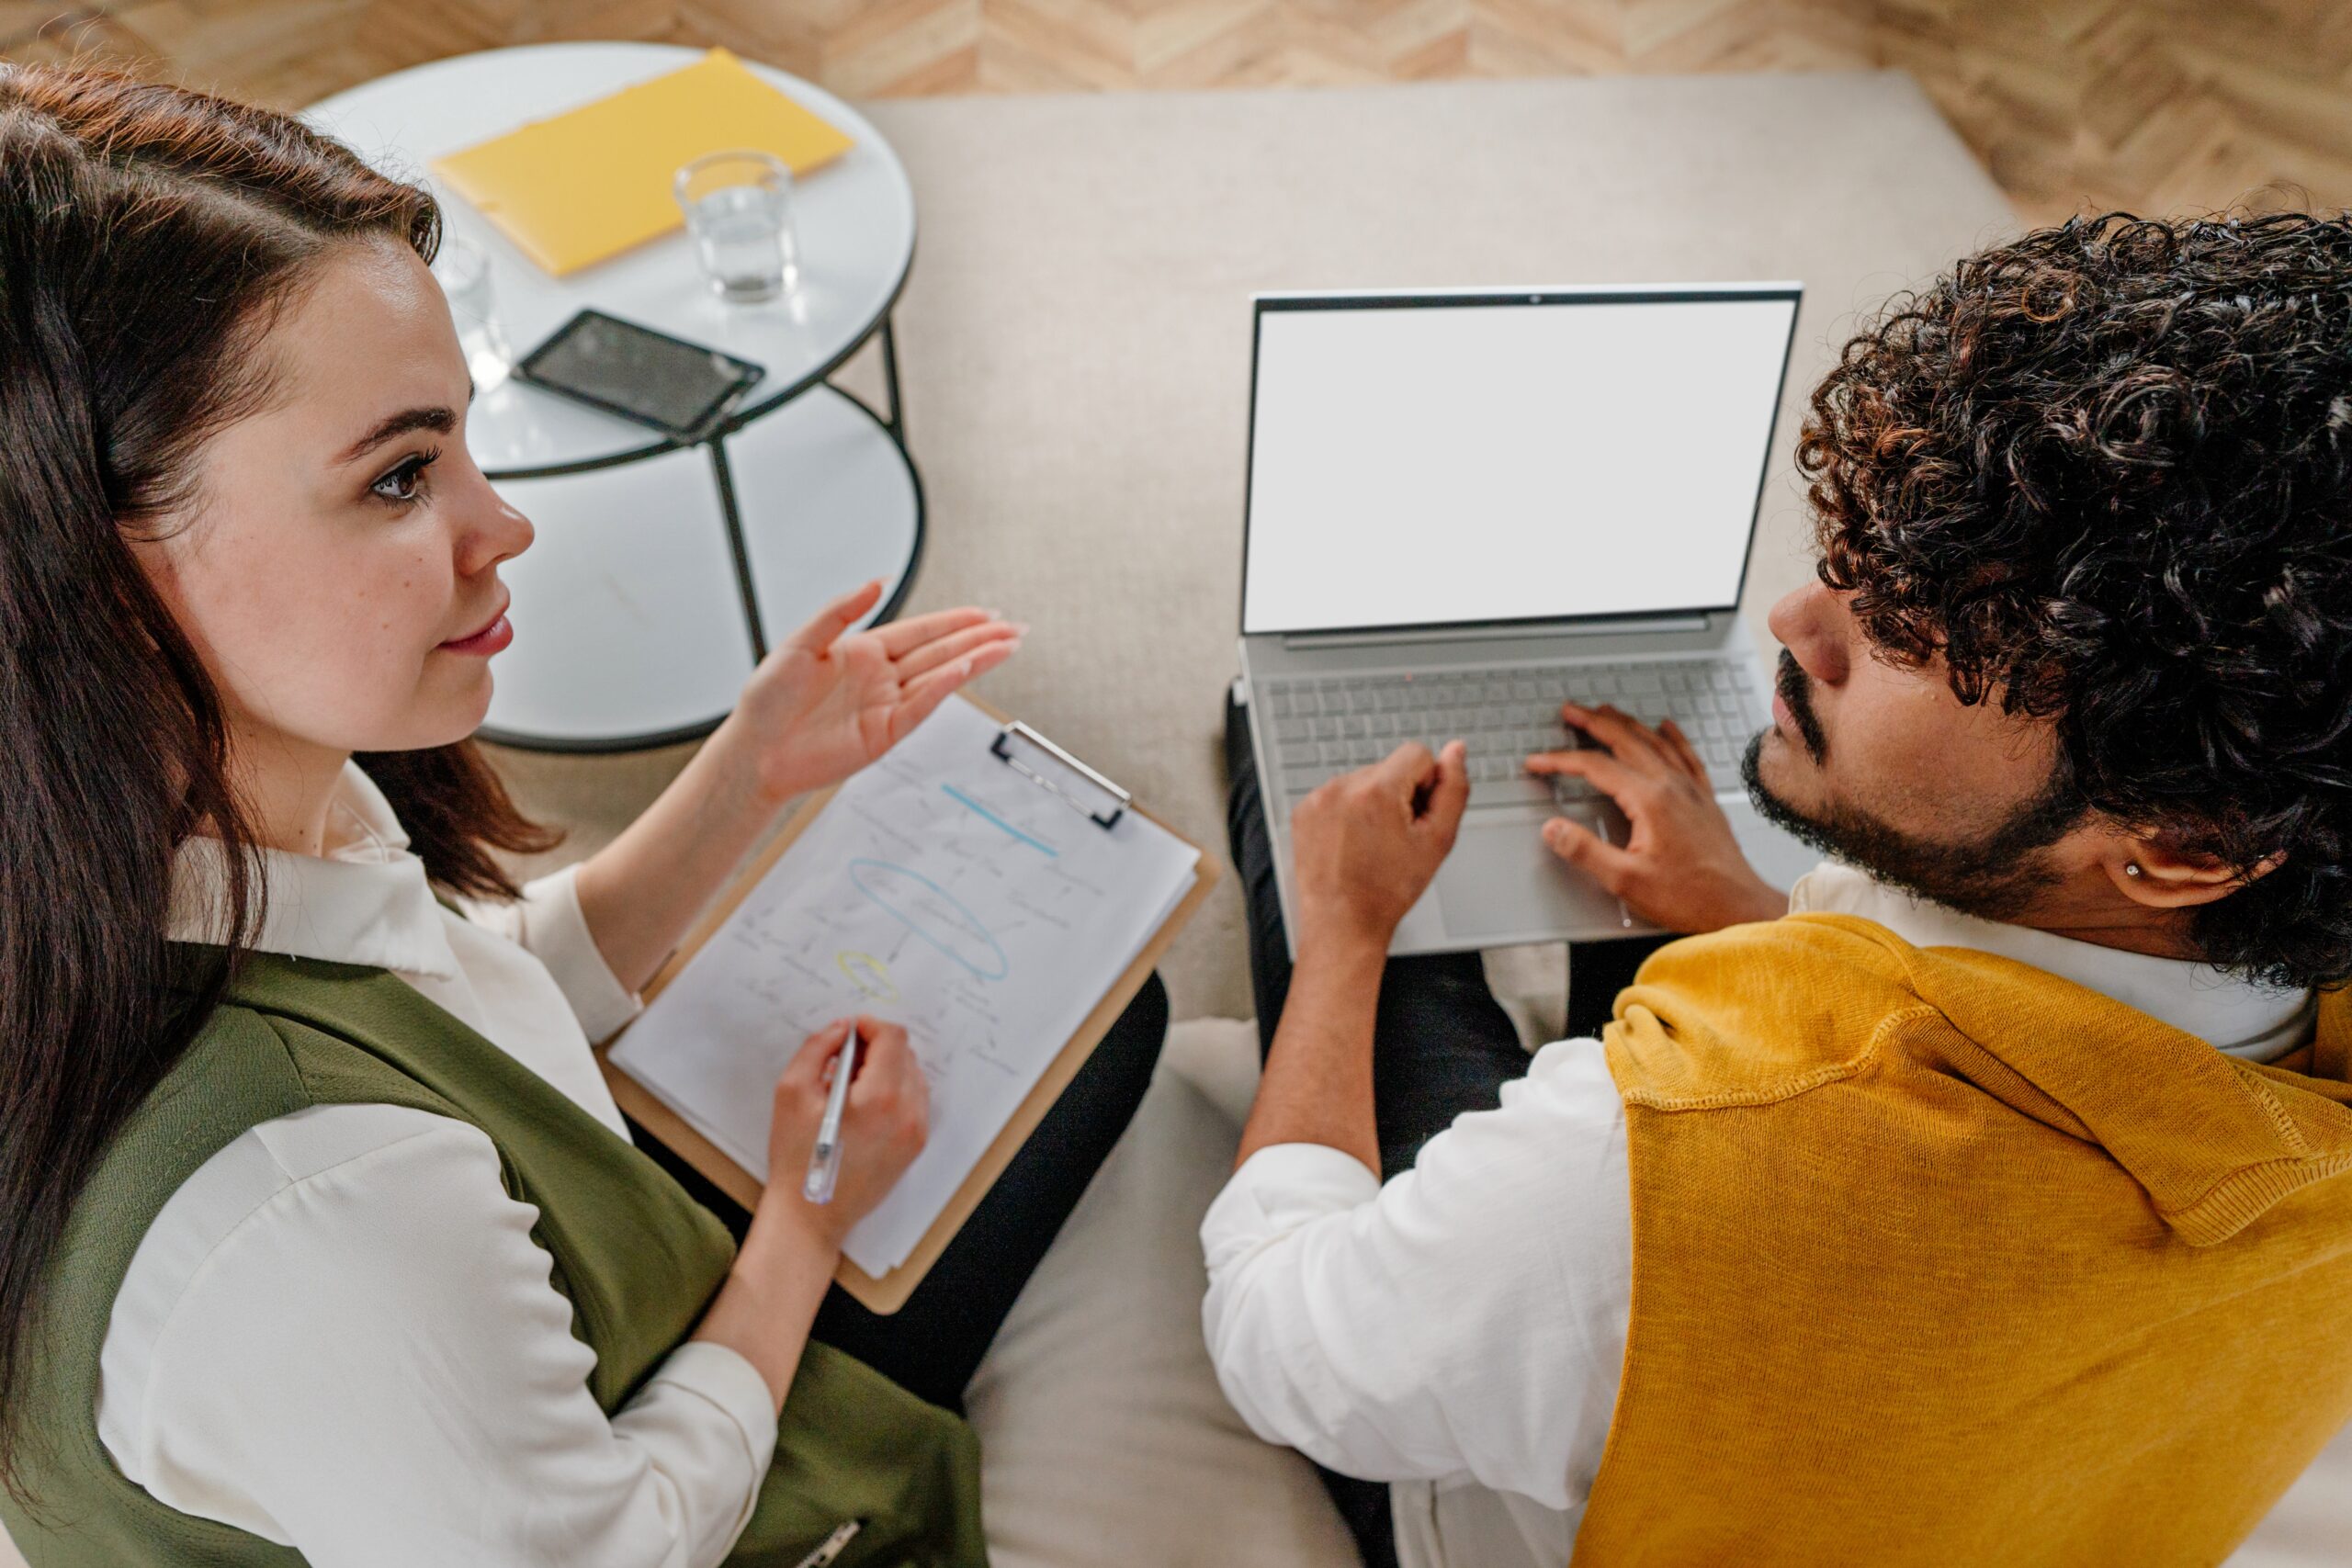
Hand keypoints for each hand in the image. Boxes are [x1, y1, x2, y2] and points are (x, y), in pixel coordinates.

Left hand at [728, 581, 1023, 805]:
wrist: (754, 752)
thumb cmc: (766, 702)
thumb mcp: (799, 644)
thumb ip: (839, 612)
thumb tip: (876, 582)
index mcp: (862, 652)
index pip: (920, 631)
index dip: (955, 620)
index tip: (986, 613)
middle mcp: (880, 677)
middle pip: (941, 651)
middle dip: (979, 638)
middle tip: (1015, 628)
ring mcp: (886, 705)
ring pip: (941, 675)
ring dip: (976, 659)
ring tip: (1010, 645)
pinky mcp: (886, 733)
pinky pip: (923, 704)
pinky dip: (948, 685)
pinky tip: (971, 667)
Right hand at [763, 1017, 929, 1248]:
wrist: (810, 1214)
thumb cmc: (797, 1158)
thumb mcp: (792, 1092)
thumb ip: (817, 1048)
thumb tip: (841, 1029)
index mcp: (880, 1098)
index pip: (892, 1038)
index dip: (869, 1026)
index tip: (849, 1032)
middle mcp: (907, 1114)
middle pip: (905, 1055)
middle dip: (875, 1048)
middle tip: (842, 1060)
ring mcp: (915, 1133)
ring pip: (912, 1077)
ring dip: (886, 1069)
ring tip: (850, 1085)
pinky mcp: (913, 1147)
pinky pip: (913, 1102)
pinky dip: (893, 1093)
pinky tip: (862, 1106)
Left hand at [1290, 740, 1470, 952]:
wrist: (1342, 923)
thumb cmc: (1388, 890)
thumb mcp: (1438, 841)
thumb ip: (1453, 789)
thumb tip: (1455, 750)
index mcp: (1375, 791)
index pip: (1417, 754)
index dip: (1427, 786)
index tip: (1416, 818)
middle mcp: (1341, 787)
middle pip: (1389, 769)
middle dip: (1399, 796)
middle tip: (1395, 839)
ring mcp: (1318, 798)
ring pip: (1364, 781)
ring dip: (1373, 804)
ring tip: (1372, 845)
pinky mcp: (1303, 811)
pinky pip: (1338, 796)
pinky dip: (1349, 813)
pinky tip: (1352, 844)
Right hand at [1525, 703, 1785, 933]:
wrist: (1737, 906)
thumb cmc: (1689, 896)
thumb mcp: (1626, 880)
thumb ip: (1585, 851)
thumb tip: (1553, 829)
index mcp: (1649, 801)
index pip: (1595, 767)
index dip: (1561, 760)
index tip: (1538, 762)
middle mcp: (1672, 786)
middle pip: (1625, 741)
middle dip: (1593, 722)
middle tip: (1570, 711)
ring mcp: (1691, 789)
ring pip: (1654, 741)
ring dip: (1625, 722)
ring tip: (1605, 711)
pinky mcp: (1704, 799)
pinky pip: (1686, 754)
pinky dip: (1672, 736)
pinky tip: (1667, 726)